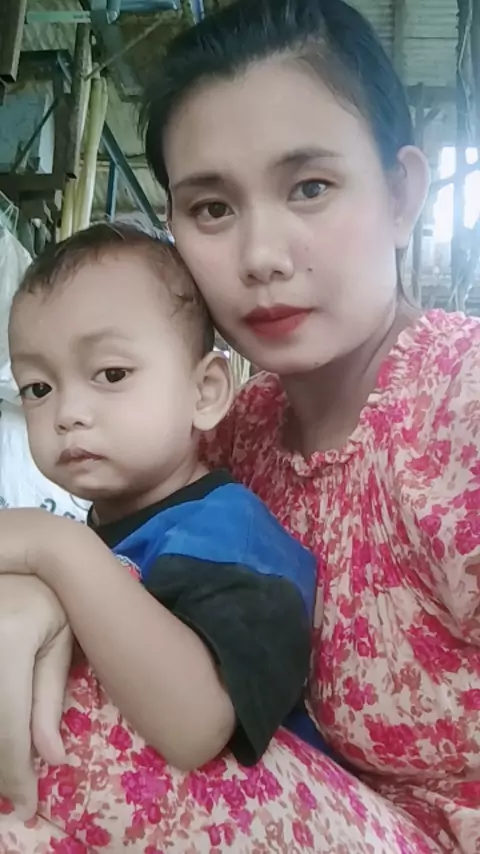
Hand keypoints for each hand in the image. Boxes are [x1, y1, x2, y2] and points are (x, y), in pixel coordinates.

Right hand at [0, 575, 71, 817]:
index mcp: (7, 638)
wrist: (16, 551)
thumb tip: (50, 760)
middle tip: (13, 795)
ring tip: (10, 771)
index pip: (8, 727)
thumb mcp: (57, 639)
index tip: (26, 807)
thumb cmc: (46, 593)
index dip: (15, 775)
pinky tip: (5, 736)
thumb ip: (50, 698)